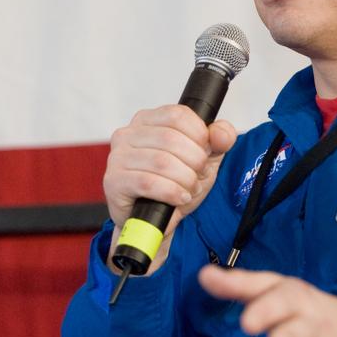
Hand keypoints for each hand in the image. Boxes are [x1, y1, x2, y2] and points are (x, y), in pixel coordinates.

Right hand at [103, 105, 235, 270]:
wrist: (155, 221)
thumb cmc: (174, 185)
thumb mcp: (203, 159)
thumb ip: (218, 141)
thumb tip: (222, 133)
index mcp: (147, 120)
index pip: (178, 115)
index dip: (199, 135)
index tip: (205, 152)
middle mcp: (127, 133)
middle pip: (171, 138)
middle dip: (195, 161)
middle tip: (198, 176)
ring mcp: (117, 157)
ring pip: (161, 161)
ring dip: (185, 180)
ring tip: (189, 189)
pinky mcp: (114, 181)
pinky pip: (148, 182)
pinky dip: (172, 192)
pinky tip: (179, 198)